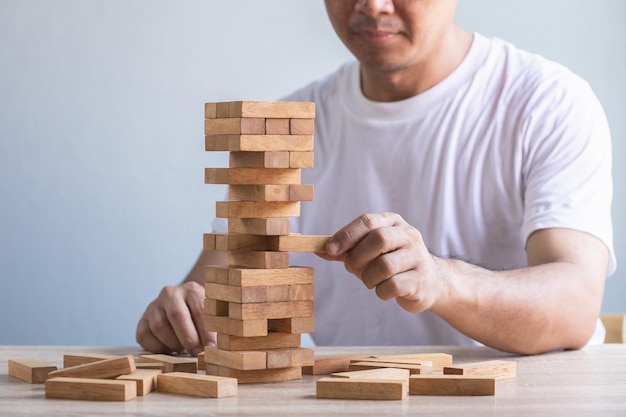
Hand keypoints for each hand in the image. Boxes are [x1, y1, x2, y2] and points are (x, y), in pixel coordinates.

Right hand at [136, 281, 214, 355]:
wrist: (183, 306)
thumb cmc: (203, 314)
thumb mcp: (215, 314)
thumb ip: (218, 326)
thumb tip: (216, 348)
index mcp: (192, 290)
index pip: (200, 309)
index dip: (206, 331)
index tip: (212, 348)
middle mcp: (170, 294)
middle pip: (177, 315)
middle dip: (188, 338)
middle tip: (196, 352)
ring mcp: (154, 306)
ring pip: (159, 327)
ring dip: (173, 344)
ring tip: (184, 349)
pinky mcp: (142, 320)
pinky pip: (144, 336)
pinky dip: (157, 348)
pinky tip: (169, 349)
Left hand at [321, 212, 444, 312]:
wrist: (430, 282)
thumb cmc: (391, 263)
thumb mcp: (367, 252)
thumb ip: (344, 250)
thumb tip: (317, 248)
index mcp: (392, 222)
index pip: (367, 221)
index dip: (346, 235)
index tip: (329, 250)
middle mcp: (408, 235)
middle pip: (378, 239)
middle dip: (358, 256)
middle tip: (351, 268)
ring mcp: (418, 257)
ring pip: (385, 265)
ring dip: (368, 277)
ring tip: (370, 281)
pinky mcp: (421, 280)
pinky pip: (393, 286)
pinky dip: (381, 291)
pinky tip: (384, 290)